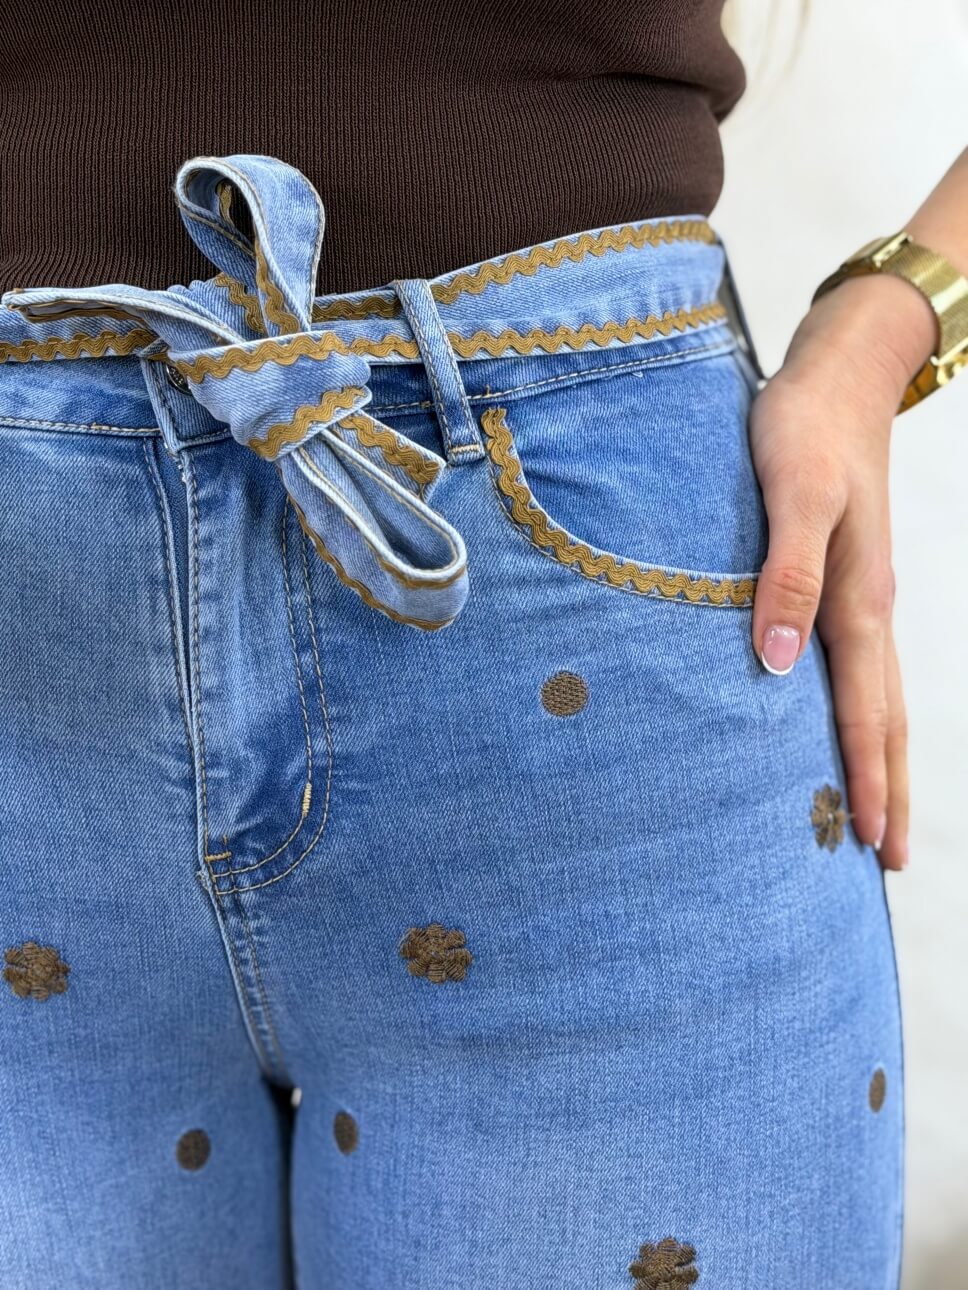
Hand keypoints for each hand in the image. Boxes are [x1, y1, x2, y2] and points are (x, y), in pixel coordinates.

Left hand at [748, 273, 935, 870]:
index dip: (866, 779)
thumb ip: (785, 576)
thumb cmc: (805, 427)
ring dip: (883, 760)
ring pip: (881, 696)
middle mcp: (869, 607)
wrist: (839, 371)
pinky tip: (843, 721)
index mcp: (859, 600)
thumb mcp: (791, 494)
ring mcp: (865, 595)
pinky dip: (864, 712)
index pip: (866, 711)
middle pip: (887, 719)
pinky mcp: (847, 577)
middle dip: (889, 790)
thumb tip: (776, 664)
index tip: (871, 844)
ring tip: (878, 813)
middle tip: (888, 861)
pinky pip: (861, 665)